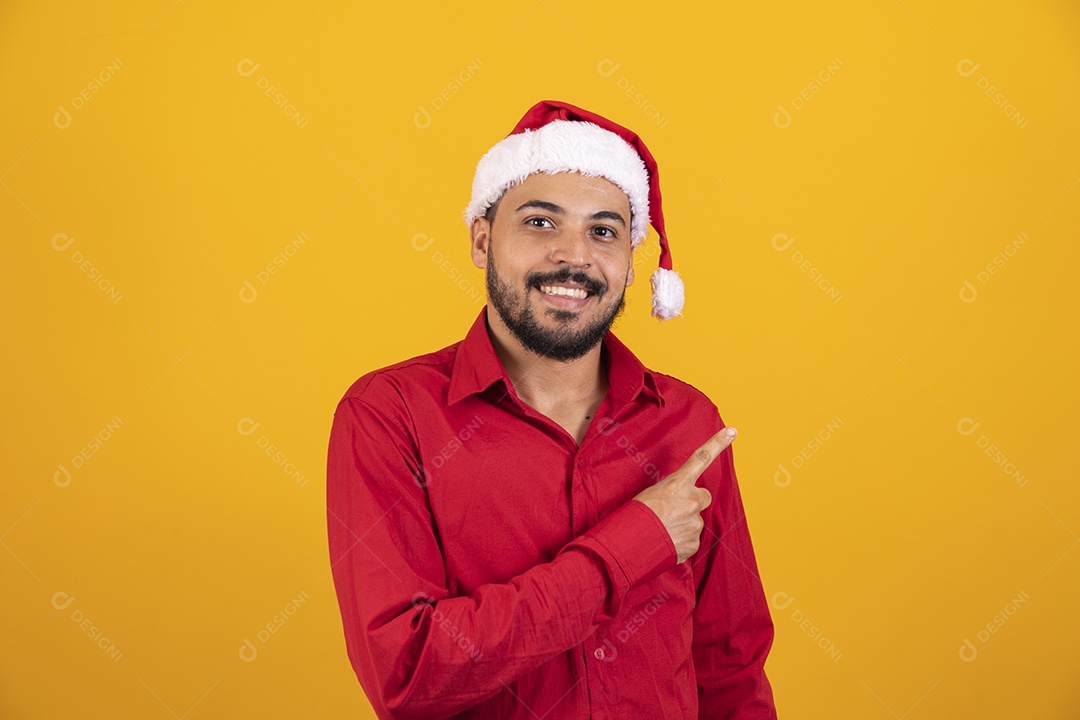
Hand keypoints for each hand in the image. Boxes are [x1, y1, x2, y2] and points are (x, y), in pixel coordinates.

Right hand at [633, 427, 736, 563]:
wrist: (630, 544)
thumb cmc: (635, 515)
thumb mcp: (651, 494)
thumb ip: (672, 493)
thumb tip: (679, 503)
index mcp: (678, 484)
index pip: (701, 458)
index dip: (718, 443)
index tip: (732, 431)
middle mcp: (691, 501)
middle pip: (703, 496)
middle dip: (694, 501)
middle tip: (674, 509)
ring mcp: (694, 523)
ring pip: (695, 520)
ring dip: (683, 523)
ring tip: (663, 528)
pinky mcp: (693, 542)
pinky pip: (691, 539)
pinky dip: (681, 541)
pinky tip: (666, 541)